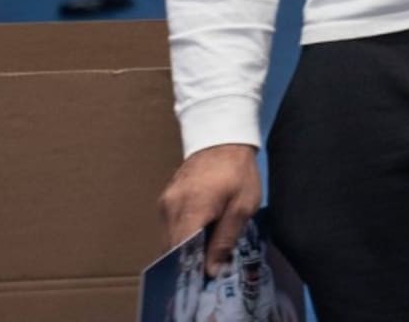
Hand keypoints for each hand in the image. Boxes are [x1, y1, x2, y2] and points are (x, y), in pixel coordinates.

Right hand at [159, 144, 260, 275]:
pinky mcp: (166, 197)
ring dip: (186, 245)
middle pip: (172, 249)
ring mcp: (165, 202)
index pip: (179, 254)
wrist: (224, 135)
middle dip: (189, 259)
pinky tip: (202, 227)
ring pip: (170, 238)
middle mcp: (170, 208)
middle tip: (210, 261)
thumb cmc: (238, 170)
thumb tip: (211, 271)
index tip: (205, 275)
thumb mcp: (243, 205)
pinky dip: (184, 231)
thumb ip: (226, 239)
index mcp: (190, 210)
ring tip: (208, 242)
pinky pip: (171, 224)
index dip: (191, 269)